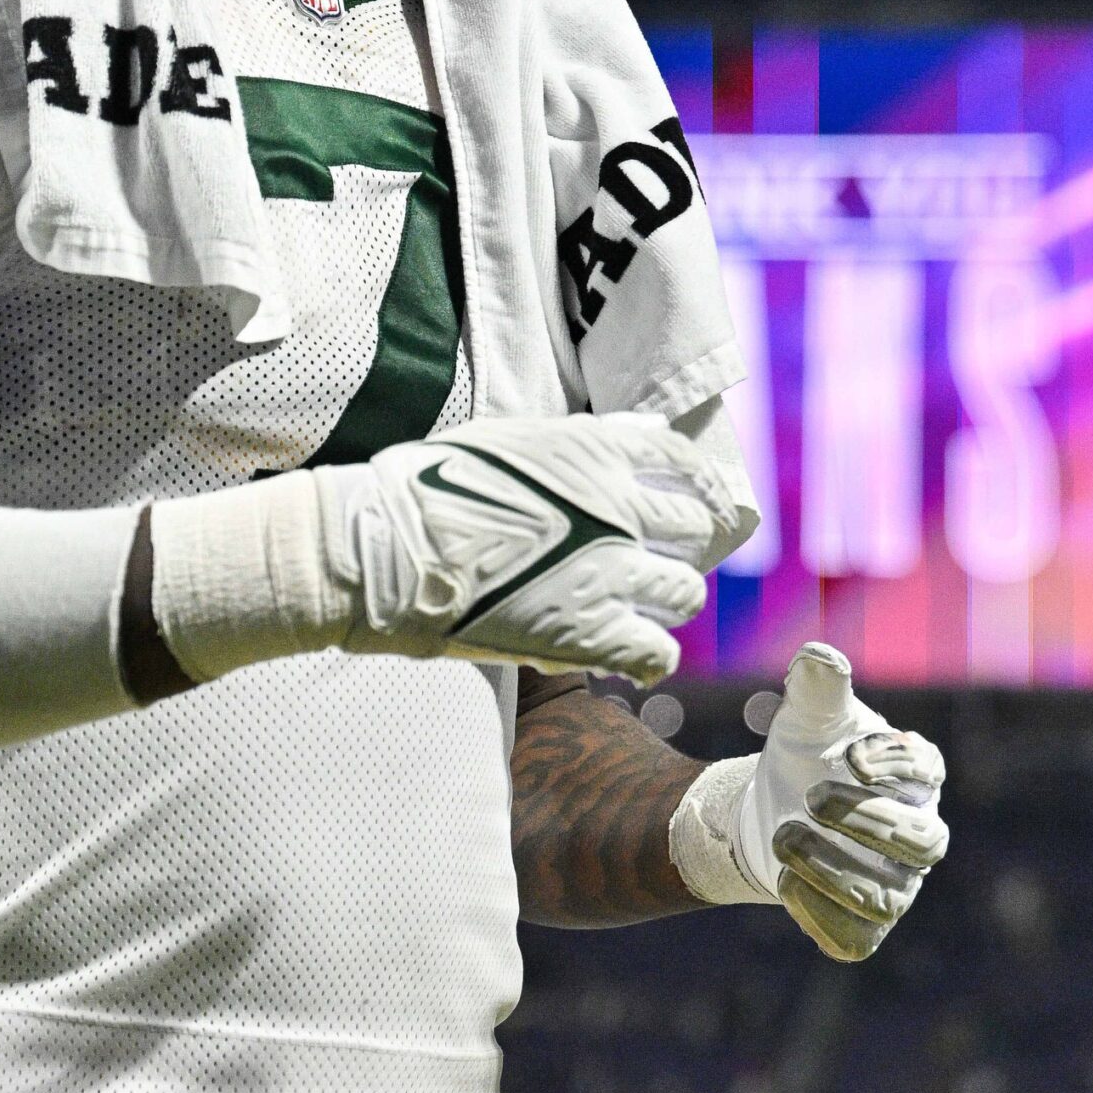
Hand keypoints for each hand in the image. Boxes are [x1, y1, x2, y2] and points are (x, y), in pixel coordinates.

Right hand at [336, 413, 731, 684]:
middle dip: (677, 546)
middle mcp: (618, 509)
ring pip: (684, 592)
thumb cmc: (432, 488)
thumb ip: (589, 439)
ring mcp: (610, 573)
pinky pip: (657, 653)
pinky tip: (633, 660)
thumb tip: (648, 432)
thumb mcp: (514, 438)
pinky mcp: (591, 634)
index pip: (683, 462)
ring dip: (666, 601)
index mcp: (598, 453)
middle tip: (653, 563)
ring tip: (637, 611)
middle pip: (692, 529)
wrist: (387, 549)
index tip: (705, 504)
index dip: (702, 487)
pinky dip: (651, 659)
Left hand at [737, 643, 946, 960]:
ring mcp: (896, 886)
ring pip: (887, 896)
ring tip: (782, 836)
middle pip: (923, 842)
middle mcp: (919, 835)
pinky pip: (855, 938)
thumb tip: (819, 658)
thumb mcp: (807, 716)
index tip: (851, 756)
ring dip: (833, 869)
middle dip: (868, 822)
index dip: (896, 764)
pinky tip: (783, 881)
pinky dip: (820, 915)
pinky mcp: (863, 926)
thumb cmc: (805, 755)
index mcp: (916, 775)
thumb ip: (816, 686)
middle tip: (810, 797)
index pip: (927, 769)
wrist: (771, 809)